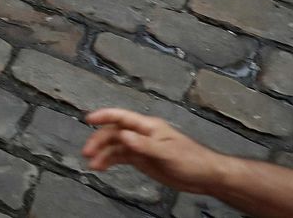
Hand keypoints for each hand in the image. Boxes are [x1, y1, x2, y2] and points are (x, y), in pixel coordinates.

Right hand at [82, 109, 230, 196]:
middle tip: (87, 152)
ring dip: (102, 153)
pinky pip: (121, 157)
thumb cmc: (192, 160)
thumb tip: (123, 136)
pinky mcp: (142, 159)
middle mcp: (141, 134)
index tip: (88, 119)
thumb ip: (145, 144)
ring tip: (92, 164)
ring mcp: (140, 146)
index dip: (104, 116)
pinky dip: (109, 161)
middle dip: (99, 140)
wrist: (205, 176)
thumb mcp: (168, 152)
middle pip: (114, 133)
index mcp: (148, 127)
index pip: (122, 117)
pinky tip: (101, 167)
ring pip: (115, 146)